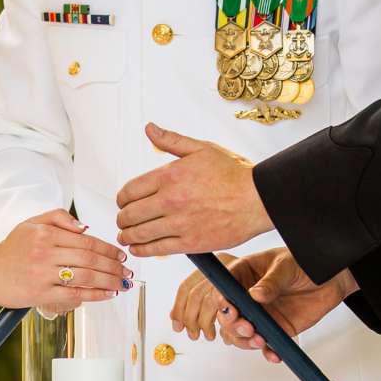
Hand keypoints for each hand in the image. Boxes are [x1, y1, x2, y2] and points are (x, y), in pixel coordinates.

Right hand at [0, 208, 128, 313]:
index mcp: (45, 234)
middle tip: (127, 271)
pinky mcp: (41, 294)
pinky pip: (74, 294)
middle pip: (90, 259)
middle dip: (113, 266)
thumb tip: (86, 228)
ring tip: (123, 283)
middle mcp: (45, 253)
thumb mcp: (32, 223)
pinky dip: (95, 295)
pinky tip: (107, 294)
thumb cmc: (12, 249)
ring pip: (86, 276)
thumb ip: (59, 218)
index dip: (108, 249)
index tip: (121, 255)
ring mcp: (43, 274)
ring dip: (109, 280)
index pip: (86, 241)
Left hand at [116, 124, 266, 255]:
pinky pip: (156, 249)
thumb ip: (171, 141)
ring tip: (126, 236)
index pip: (130, 191)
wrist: (258, 198)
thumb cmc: (234, 174)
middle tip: (123, 221)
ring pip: (139, 234)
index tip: (123, 202)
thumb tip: (149, 129)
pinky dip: (142, 250)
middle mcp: (171, 200)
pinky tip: (138, 249)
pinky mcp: (190, 242)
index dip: (122, 199)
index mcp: (170, 175)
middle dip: (122, 219)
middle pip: (130, 214)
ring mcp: (180, 223)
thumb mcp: (201, 149)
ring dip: (127, 236)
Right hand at [214, 251, 356, 361]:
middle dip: (233, 325)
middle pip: (228, 315)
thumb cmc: (306, 263)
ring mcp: (259, 314)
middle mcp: (247, 296)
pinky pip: (266, 345)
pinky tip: (274, 354)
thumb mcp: (287, 266)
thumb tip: (256, 294)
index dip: (222, 300)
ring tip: (260, 340)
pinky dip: (268, 352)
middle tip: (247, 327)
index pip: (224, 287)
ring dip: (245, 341)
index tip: (229, 308)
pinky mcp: (274, 328)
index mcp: (245, 274)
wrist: (329, 279)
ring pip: (240, 334)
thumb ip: (272, 281)